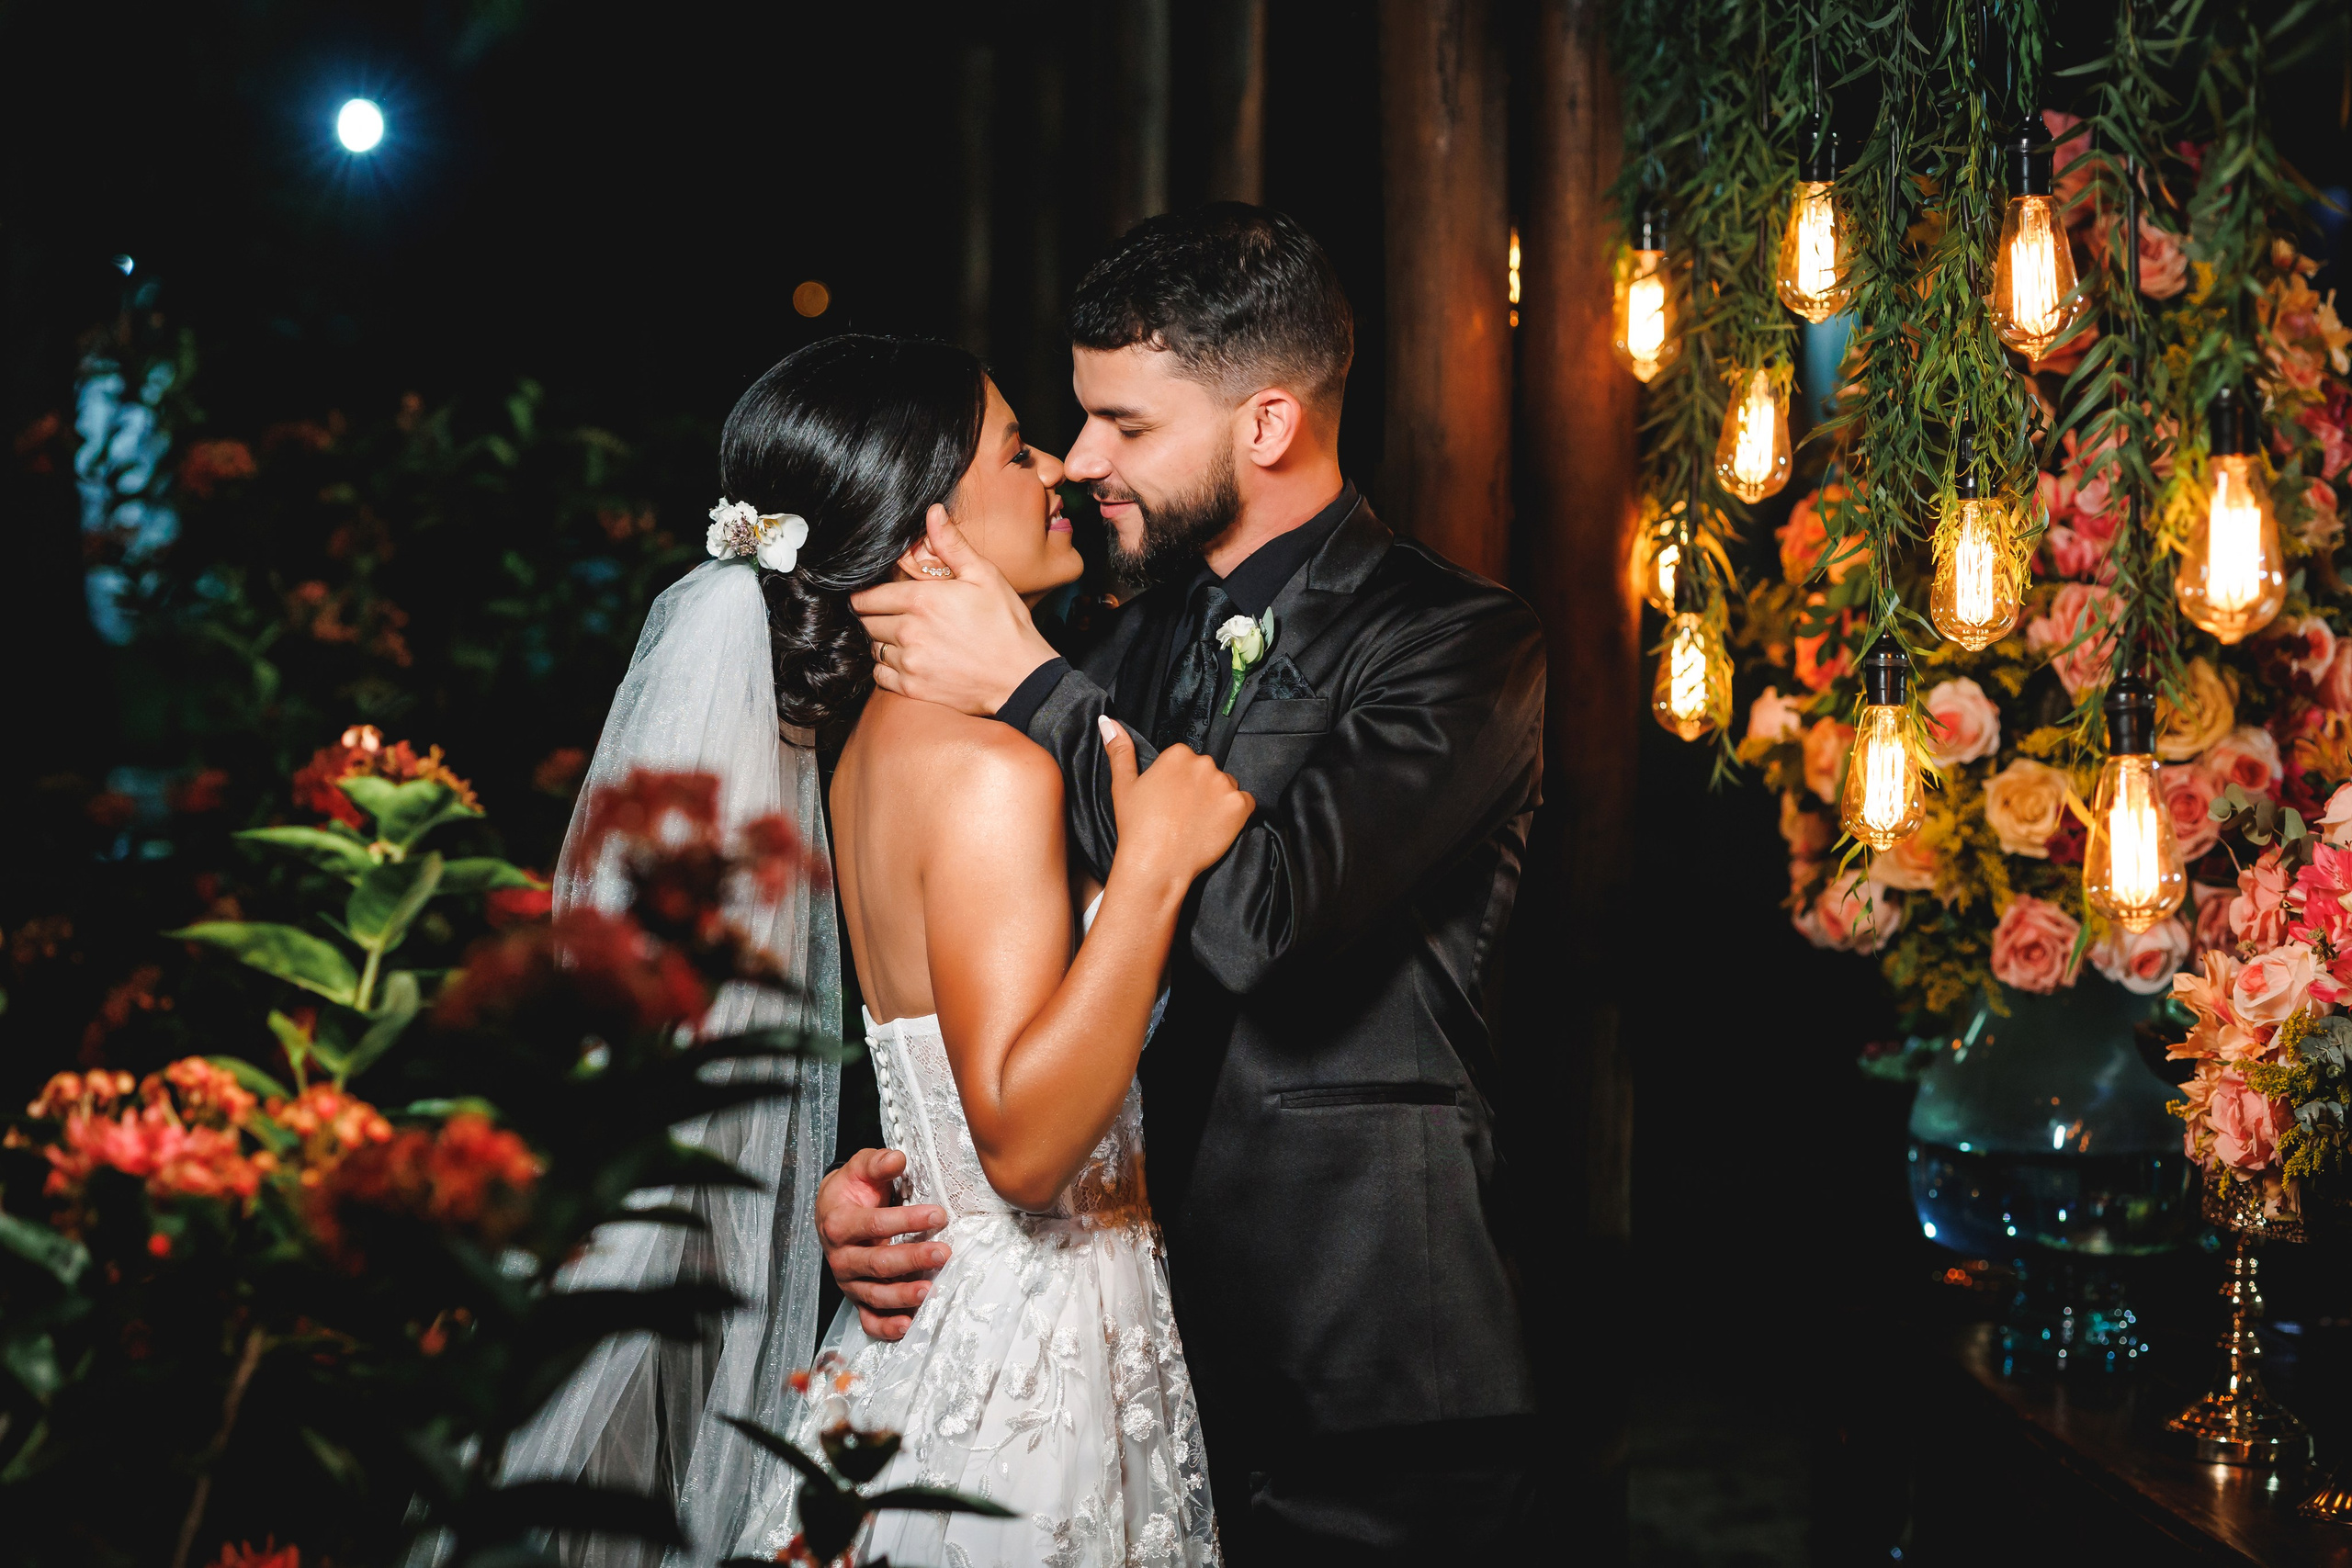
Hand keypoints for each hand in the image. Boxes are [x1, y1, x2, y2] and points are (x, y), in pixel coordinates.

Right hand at [815, 1147, 949, 1340]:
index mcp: (839, 1224)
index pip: (874, 1225)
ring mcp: (849, 1281)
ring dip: (902, 1295)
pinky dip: (885, 1327)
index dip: (907, 1220)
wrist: (833, 1212)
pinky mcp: (857, 1298)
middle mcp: (841, 1257)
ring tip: (929, 1290)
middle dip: (912, 1258)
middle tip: (943, 1252)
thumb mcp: (860, 1168)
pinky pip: (868, 1319)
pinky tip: (907, 1326)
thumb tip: (897, 1158)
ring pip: (874, 1294)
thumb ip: (877, 1163)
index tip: (939, 1214)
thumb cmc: (853, 1190)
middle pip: (876, 1263)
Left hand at [852, 506, 1059, 715]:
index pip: (868, 596)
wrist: (1021, 677)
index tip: (874, 595)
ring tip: (905, 637)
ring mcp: (910, 662)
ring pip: (873, 648)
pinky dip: (887, 668)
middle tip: (894, 614)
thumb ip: (952, 545)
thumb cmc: (1006, 625)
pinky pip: (880, 676)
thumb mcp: (984, 576)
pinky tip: (908, 660)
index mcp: (922, 600)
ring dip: (882, 641)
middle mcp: (910, 631)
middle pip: (866, 622)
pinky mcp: (913, 689)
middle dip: (874, 616)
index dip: (866, 595)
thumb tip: (933, 512)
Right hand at [1101, 717, 1254, 886]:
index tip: (1171, 800)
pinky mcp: (1239, 806)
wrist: (1156, 864)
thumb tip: (1108, 722)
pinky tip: (1215, 827)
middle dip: (1199, 790)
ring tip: (1197, 823)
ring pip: (1226, 787)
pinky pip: (1246, 803)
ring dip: (1217, 801)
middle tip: (1182, 814)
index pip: (1186, 760)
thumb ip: (1119, 750)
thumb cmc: (1138, 828)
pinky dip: (1236, 815)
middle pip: (1207, 772)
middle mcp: (1203, 764)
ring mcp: (1224, 784)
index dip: (1179, 783)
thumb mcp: (1123, 786)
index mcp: (1177, 754)